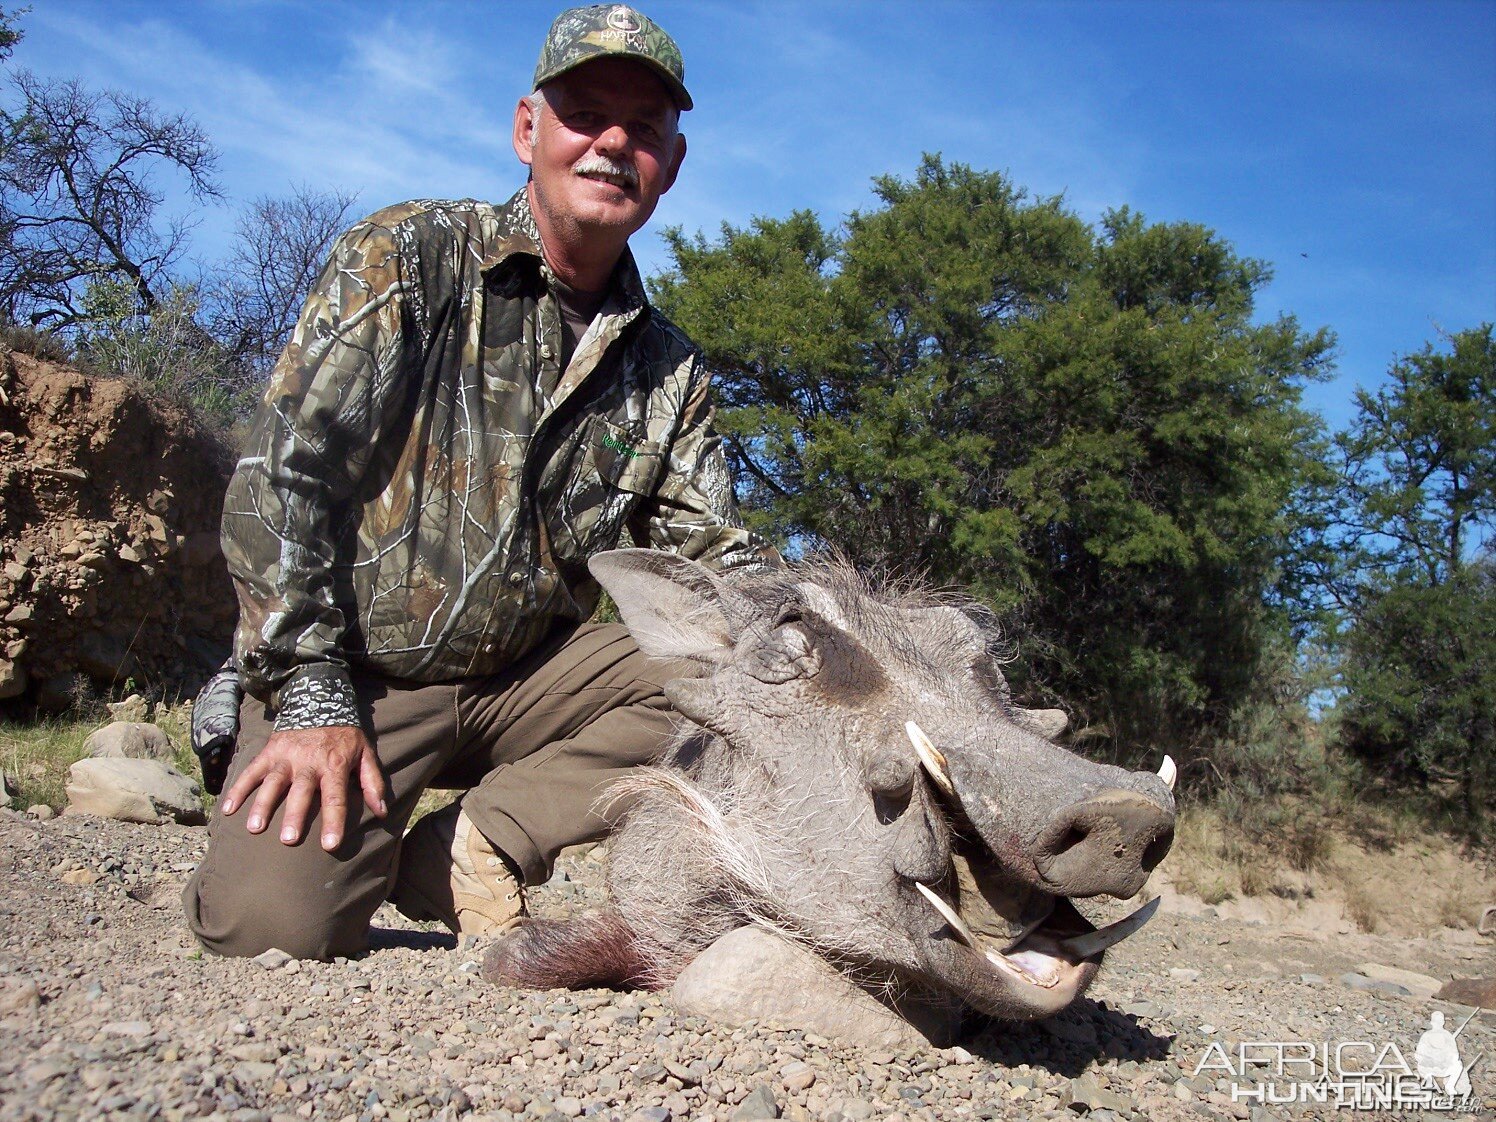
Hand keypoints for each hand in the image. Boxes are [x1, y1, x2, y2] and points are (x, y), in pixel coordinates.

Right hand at [220, 726, 387, 850]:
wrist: (320, 702)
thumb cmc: (345, 737)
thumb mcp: (365, 754)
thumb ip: (373, 783)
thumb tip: (381, 813)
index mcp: (334, 765)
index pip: (335, 797)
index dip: (333, 821)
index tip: (330, 845)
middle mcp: (309, 762)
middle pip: (301, 792)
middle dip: (295, 816)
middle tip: (289, 840)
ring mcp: (286, 757)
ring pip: (273, 783)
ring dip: (263, 805)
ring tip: (254, 827)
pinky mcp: (269, 752)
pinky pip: (251, 771)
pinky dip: (239, 789)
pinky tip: (228, 808)